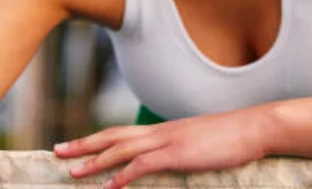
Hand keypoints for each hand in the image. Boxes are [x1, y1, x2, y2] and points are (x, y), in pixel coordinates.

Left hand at [54, 108, 269, 188]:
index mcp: (164, 131)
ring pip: (121, 149)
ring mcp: (168, 141)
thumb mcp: (200, 144)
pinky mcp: (178, 154)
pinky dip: (123, 176)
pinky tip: (109, 187)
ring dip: (94, 161)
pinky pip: (143, 165)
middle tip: (57, 151)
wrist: (254, 128)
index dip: (97, 139)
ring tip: (72, 172)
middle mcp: (160, 132)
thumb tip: (170, 161)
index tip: (75, 145)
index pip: (122, 132)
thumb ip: (181, 151)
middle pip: (113, 136)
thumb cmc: (232, 138)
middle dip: (83, 144)